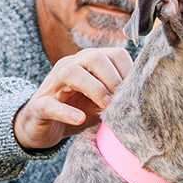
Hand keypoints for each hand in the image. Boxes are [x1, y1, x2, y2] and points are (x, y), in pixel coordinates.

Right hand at [13, 46, 132, 150]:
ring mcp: (52, 84)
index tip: (135, 92)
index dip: (128, 71)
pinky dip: (67, 111)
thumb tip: (143, 101)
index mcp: (87, 63)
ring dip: (93, 88)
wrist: (41, 127)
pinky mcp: (39, 106)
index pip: (113, 54)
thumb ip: (117, 96)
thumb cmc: (76, 110)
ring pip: (71, 73)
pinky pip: (50, 104)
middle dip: (112, 78)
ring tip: (105, 107)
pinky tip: (80, 118)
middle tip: (120, 100)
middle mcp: (69, 66)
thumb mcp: (100, 102)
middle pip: (93, 57)